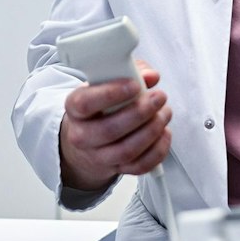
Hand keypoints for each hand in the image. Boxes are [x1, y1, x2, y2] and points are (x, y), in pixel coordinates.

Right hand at [59, 61, 172, 192]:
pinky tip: (164, 132)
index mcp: (75, 108)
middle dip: (140, 113)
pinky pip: (140, 166)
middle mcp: (82, 135)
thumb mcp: (108, 82)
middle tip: (159, 97)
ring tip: (164, 113)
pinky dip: (158, 150)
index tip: (134, 85)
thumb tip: (150, 76)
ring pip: (126, 151)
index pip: (85, 103)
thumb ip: (130, 71)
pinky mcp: (116, 169)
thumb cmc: (101, 105)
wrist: (89, 136)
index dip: (111, 94)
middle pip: (109, 130)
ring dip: (152, 130)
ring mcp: (98, 156)